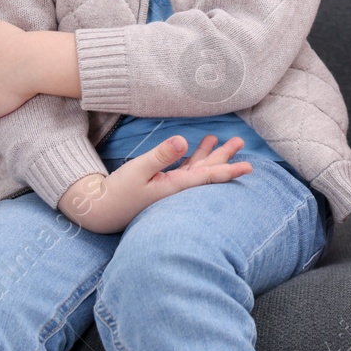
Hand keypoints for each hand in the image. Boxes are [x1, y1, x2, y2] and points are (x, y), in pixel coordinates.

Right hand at [57, 134, 252, 233]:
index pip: (207, 178)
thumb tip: (184, 140)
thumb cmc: (118, 192)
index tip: (248, 168)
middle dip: (225, 157)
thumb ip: (160, 156)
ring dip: (212, 154)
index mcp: (175, 188)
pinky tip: (203, 146)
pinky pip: (186, 170)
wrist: (101, 210)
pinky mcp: (163, 185)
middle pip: (207, 172)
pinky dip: (195, 158)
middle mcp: (177, 190)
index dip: (228, 171)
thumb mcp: (138, 170)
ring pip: (198, 169)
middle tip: (241, 141)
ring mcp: (171, 188)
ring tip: (228, 141)